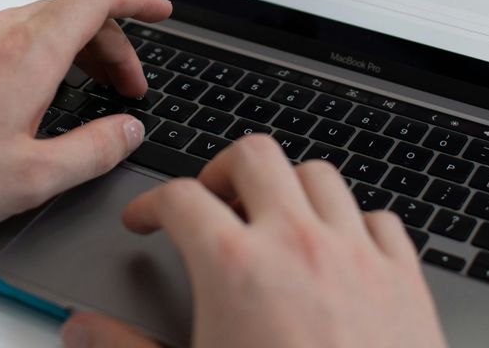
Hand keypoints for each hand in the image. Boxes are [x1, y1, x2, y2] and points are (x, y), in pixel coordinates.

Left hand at [0, 0, 171, 246]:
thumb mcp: (31, 178)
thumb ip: (94, 151)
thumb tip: (128, 131)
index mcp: (27, 52)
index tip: (161, 12)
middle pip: (73, 10)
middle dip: (113, 42)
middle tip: (128, 87)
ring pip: (39, 22)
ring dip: (76, 48)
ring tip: (87, 94)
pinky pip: (6, 34)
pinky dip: (39, 53)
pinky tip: (35, 96)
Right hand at [61, 135, 448, 347]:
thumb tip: (84, 330)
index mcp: (234, 268)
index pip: (180, 197)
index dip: (151, 203)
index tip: (147, 220)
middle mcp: (297, 245)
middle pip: (253, 157)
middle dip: (222, 171)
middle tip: (210, 201)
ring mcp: (357, 256)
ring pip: (320, 175)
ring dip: (290, 188)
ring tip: (273, 217)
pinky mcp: (404, 279)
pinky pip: (380, 219)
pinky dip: (354, 223)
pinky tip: (340, 250)